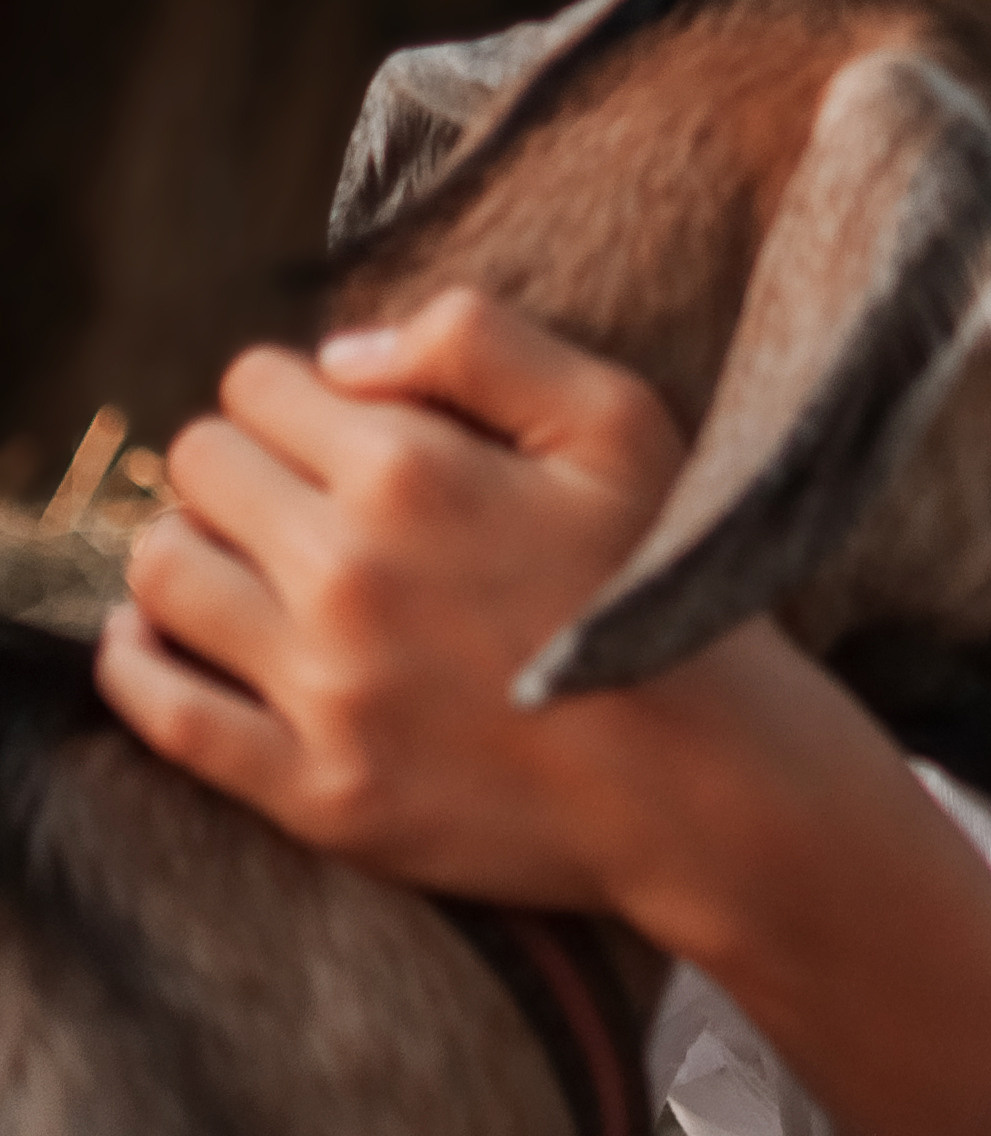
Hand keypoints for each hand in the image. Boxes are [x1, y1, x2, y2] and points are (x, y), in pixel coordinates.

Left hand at [99, 290, 709, 912]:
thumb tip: (341, 356)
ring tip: (244, 562)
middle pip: (198, 465)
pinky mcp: (314, 791)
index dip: (295, 394)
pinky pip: (164, 711)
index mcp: (412, 471)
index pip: (258, 384)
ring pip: (163, 573)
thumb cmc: (668, 586)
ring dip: (188, 547)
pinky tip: (164, 640)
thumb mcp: (618, 421)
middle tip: (295, 495)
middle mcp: (348, 574)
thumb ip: (480, 344)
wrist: (707, 783)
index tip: (336, 429)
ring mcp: (324, 691)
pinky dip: (139, 662)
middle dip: (240, 462)